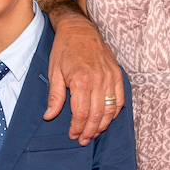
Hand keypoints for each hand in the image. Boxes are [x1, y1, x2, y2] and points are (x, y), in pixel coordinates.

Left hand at [44, 7, 123, 144]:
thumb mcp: (54, 72)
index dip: (77, 127)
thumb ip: (55, 97)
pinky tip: (106, 119)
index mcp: (82, 80)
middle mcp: (99, 80)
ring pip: (110, 110)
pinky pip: (120, 99)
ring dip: (102, 125)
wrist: (79, 29)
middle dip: (90, 131)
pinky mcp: (117, 74)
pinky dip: (114, 112)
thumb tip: (49, 116)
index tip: (73, 135)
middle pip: (97, 114)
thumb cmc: (64, 50)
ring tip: (94, 133)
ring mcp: (111, 77)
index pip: (81, 113)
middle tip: (83, 140)